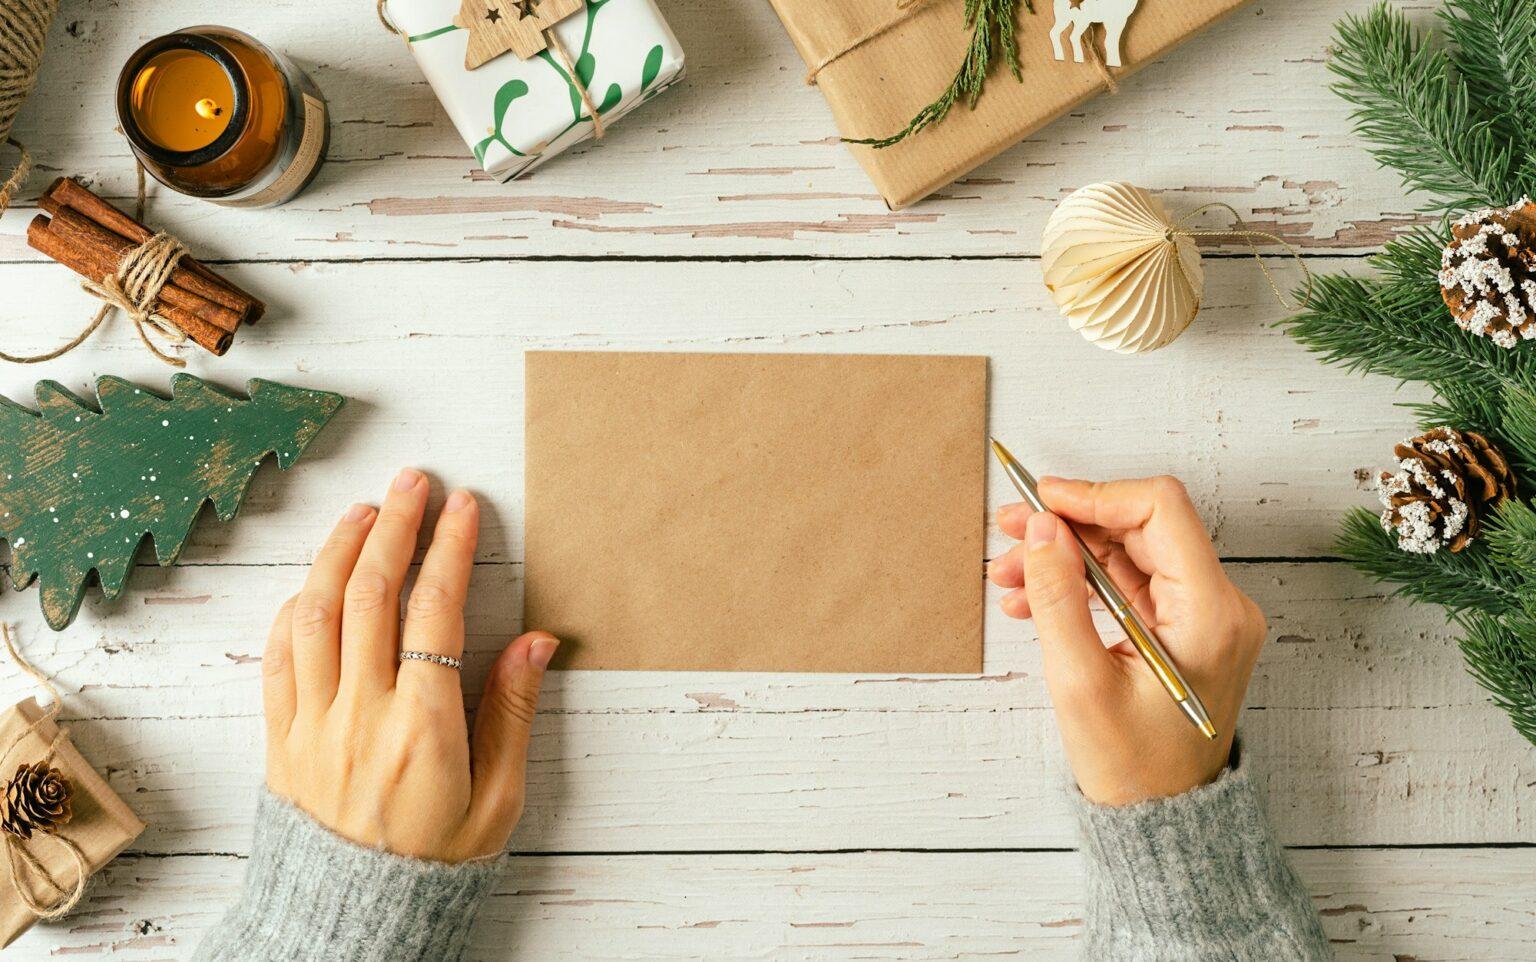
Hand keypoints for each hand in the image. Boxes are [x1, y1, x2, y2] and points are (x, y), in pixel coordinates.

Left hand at [263, 468, 559, 860]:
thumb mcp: (498, 800)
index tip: (462, 507)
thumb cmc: (435, 864)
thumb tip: (535, 643)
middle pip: (369, 595)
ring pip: (315, 613)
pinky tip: (315, 581)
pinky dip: (294, 607)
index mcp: (421, 729)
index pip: (433, 612)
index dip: (449, 549)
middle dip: (395, 526)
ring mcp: (312, 723)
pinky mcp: (281, 737)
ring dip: (339, 552)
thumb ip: (512, 715)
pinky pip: (278, 657)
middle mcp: (360, 714)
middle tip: (414, 481)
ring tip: (366, 511)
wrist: (353, 921)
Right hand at [988, 476, 1264, 806]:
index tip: (1042, 500)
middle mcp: (1218, 606)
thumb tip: (1041, 529)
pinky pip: (1129, 584)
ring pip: (1128, 553)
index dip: (1096, 495)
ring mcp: (1203, 617)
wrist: (1162, 819)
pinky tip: (1033, 597)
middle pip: (1140, 528)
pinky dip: (1081, 583)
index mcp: (1210, 614)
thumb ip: (1058, 597)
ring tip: (1009, 572)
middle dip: (1068, 526)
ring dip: (1066, 555)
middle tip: (1010, 531)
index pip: (1160, 510)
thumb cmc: (1134, 767)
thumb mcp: (1080, 682)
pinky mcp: (1182, 629)